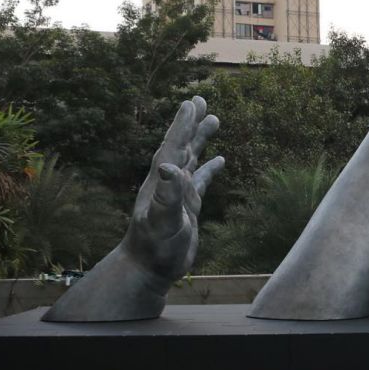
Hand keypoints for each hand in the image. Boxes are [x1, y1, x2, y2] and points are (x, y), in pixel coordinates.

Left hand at [122, 95, 224, 280]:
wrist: (148, 270)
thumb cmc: (154, 248)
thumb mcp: (162, 222)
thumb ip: (167, 196)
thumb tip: (169, 167)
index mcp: (161, 181)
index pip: (173, 146)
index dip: (182, 125)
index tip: (190, 103)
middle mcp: (168, 182)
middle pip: (181, 145)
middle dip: (191, 123)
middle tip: (201, 99)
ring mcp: (178, 193)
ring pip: (192, 159)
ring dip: (201, 139)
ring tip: (215, 119)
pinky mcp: (187, 206)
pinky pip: (200, 181)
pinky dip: (210, 168)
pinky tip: (221, 160)